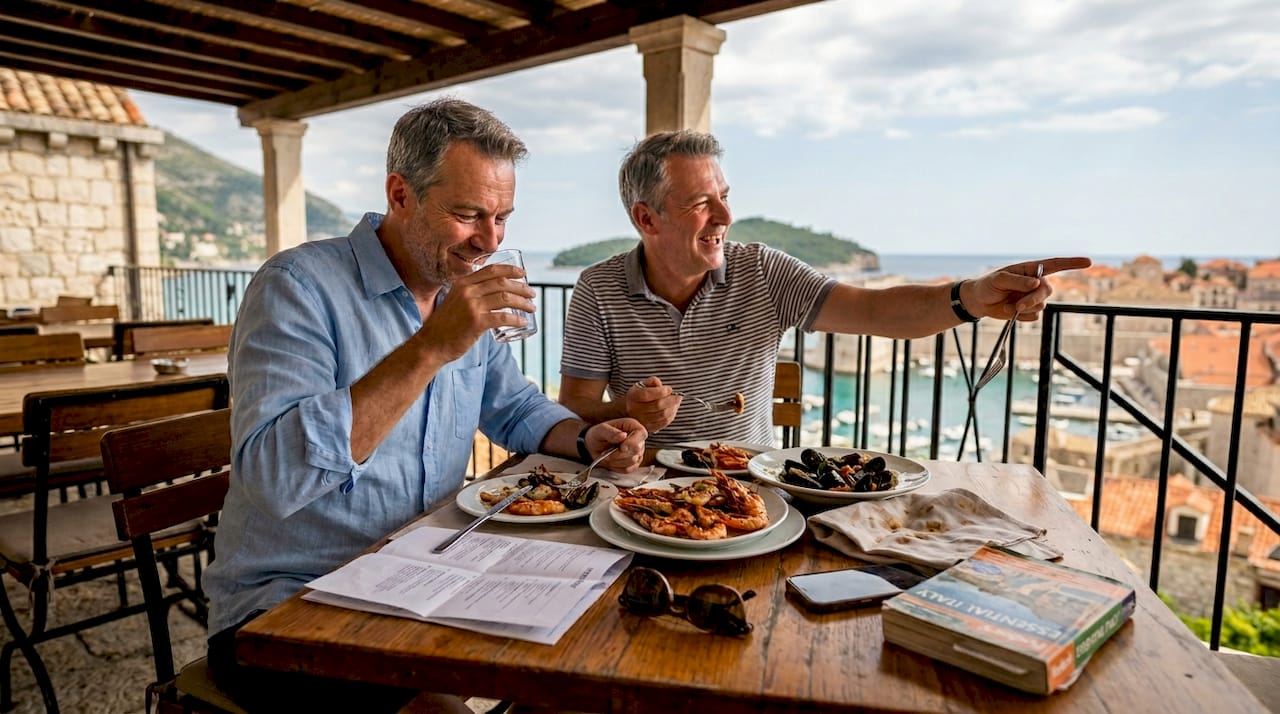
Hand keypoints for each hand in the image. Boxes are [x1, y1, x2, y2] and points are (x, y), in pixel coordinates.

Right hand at [416, 262, 535, 359]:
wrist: (431, 344)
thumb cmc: (445, 325)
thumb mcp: (455, 301)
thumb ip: (469, 294)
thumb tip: (491, 293)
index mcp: (463, 283)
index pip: (491, 270)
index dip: (510, 270)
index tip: (523, 275)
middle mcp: (468, 291)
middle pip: (502, 282)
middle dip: (521, 287)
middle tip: (532, 294)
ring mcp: (472, 306)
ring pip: (506, 298)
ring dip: (523, 303)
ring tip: (531, 308)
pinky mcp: (477, 322)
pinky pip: (503, 317)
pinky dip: (516, 319)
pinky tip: (523, 322)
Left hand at [586, 419, 647, 472]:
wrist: (594, 448)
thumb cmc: (598, 436)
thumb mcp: (599, 430)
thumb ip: (610, 432)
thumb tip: (622, 435)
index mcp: (632, 426)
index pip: (641, 433)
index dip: (633, 442)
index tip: (622, 447)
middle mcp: (637, 438)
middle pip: (637, 449)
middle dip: (620, 453)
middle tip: (608, 453)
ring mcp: (637, 452)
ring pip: (633, 460)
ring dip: (617, 460)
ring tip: (608, 455)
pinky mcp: (634, 463)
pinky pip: (629, 469)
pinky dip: (618, 467)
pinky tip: (612, 461)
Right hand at [626, 376, 679, 433]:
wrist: (632, 410)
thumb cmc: (640, 395)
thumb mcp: (643, 385)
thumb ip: (652, 382)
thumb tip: (660, 385)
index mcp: (633, 396)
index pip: (647, 394)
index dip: (660, 391)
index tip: (669, 389)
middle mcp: (634, 410)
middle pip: (657, 405)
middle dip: (671, 400)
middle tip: (678, 396)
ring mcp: (641, 421)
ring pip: (663, 414)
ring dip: (673, 407)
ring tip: (677, 402)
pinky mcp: (649, 428)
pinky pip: (664, 422)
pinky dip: (672, 415)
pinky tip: (673, 409)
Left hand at [964, 257, 1091, 320]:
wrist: (979, 301)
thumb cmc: (988, 285)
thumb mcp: (999, 279)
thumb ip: (1017, 281)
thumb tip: (1036, 283)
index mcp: (1031, 269)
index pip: (1055, 265)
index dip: (1072, 263)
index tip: (1088, 262)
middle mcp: (1036, 282)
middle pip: (1047, 291)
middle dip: (1033, 299)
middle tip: (1017, 305)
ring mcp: (1034, 297)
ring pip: (1041, 305)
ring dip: (1025, 308)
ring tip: (1009, 305)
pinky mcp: (1030, 310)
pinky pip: (1034, 316)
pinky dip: (1021, 317)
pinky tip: (1011, 311)